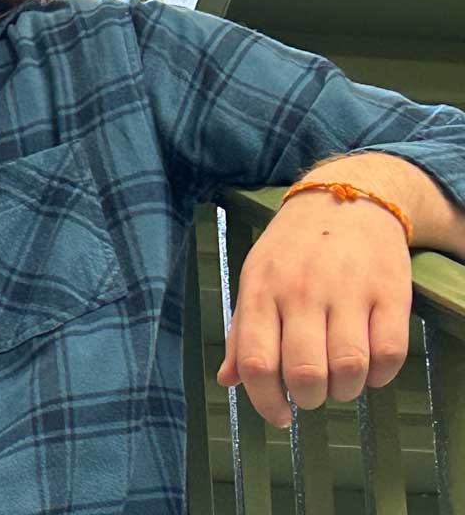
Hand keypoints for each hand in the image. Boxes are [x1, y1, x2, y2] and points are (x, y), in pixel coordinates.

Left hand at [217, 185, 412, 426]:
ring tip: (340, 384)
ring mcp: (348, 291)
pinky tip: (369, 370)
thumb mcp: (255, 280)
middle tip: (311, 396)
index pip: (256, 362)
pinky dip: (380, 376)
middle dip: (308, 399)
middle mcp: (302, 292)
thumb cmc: (291, 250)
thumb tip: (226, 381)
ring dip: (345, 391)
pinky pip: (389, 354)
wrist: (346, 200)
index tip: (279, 417)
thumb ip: (241, 333)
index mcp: (261, 291)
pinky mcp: (390, 293)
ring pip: (348, 368)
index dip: (265, 402)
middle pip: (304, 372)